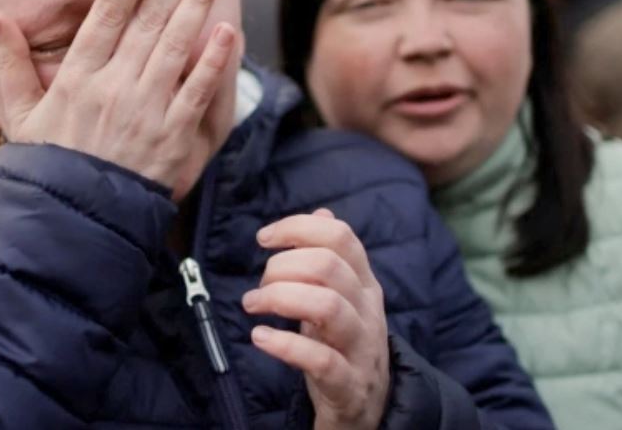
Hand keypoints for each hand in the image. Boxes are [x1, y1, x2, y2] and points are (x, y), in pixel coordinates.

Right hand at [0, 0, 238, 191]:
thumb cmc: (45, 167)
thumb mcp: (19, 115)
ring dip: (198, 3)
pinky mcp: (171, 137)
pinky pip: (197, 91)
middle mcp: (113, 86)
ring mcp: (145, 110)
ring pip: (177, 45)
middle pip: (149, 19)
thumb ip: (11, 64)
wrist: (72, 221)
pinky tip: (227, 32)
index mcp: (77, 77)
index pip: (108, 13)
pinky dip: (214, 61)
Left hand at [242, 209, 388, 429]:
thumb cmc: (344, 345)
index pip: (340, 236)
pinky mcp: (348, 384)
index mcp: (364, 283)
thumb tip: (323, 212)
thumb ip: (332, 257)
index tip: (264, 238)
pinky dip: (284, 345)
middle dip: (281, 268)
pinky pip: (320, 359)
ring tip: (253, 306)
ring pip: (327, 307)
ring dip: (280, 299)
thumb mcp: (342, 297)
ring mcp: (361, 348)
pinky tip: (260, 337)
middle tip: (258, 288)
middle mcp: (367, 310)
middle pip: (328, 267)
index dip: (297, 228)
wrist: (369, 409)